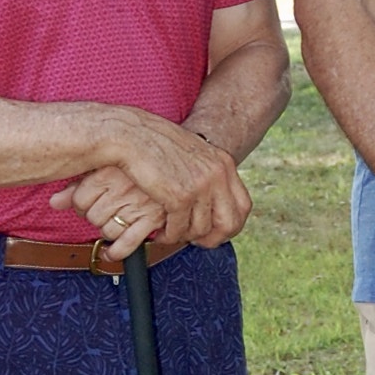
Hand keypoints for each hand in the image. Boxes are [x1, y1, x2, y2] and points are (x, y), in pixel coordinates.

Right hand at [49, 118, 250, 253]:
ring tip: (169, 231)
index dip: (229, 225)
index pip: (243, 206)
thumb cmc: (155, 144)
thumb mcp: (193, 154)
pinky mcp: (179, 197)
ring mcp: (200, 186)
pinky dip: (168, 235)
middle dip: (211, 239)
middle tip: (193, 240)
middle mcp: (217, 175)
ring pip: (200, 230)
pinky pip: (178, 230)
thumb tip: (211, 200)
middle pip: (229, 224)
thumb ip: (206, 174)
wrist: (131, 134)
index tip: (213, 231)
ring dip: (182, 235)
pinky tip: (159, 231)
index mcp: (223, 163)